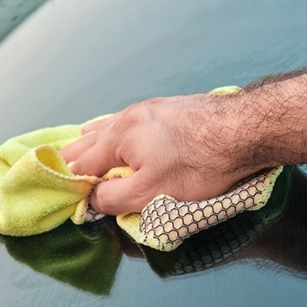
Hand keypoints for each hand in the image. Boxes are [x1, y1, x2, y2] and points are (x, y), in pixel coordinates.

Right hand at [61, 94, 260, 214]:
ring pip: (108, 124)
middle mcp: (127, 118)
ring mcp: (148, 108)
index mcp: (117, 139)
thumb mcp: (151, 194)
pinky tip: (120, 129)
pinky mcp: (168, 107)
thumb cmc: (198, 167)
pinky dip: (114, 127)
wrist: (245, 130)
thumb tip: (91, 199)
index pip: (81, 165)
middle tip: (61, 169)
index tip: (64, 196)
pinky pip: (129, 118)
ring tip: (80, 145)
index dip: (70, 183)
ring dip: (91, 138)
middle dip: (73, 157)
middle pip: (88, 140)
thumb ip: (114, 198)